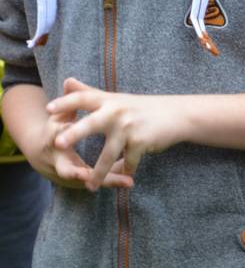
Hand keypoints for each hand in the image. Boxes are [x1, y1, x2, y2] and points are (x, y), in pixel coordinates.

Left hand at [47, 77, 181, 189]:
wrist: (174, 115)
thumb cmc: (141, 108)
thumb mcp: (115, 98)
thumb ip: (89, 92)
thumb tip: (67, 81)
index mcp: (107, 100)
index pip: (82, 98)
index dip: (65, 102)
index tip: (49, 109)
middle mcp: (116, 113)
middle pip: (91, 124)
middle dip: (74, 134)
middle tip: (57, 143)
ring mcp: (128, 129)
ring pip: (109, 154)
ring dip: (99, 173)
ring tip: (89, 186)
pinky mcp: (140, 143)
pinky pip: (129, 163)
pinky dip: (126, 172)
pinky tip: (125, 179)